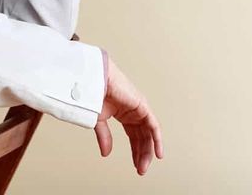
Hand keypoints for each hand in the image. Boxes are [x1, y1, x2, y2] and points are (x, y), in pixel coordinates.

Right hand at [94, 57, 163, 175]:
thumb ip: (105, 137)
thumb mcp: (98, 121)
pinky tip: (157, 153)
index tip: (136, 165)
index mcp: (124, 113)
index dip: (135, 152)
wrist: (94, 80)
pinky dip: (157, 140)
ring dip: (148, 151)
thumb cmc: (94, 93)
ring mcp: (139, 109)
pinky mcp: (143, 106)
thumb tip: (106, 153)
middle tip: (141, 169)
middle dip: (142, 154)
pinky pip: (154, 126)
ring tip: (144, 165)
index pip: (134, 136)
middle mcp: (134, 112)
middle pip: (143, 137)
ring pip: (148, 134)